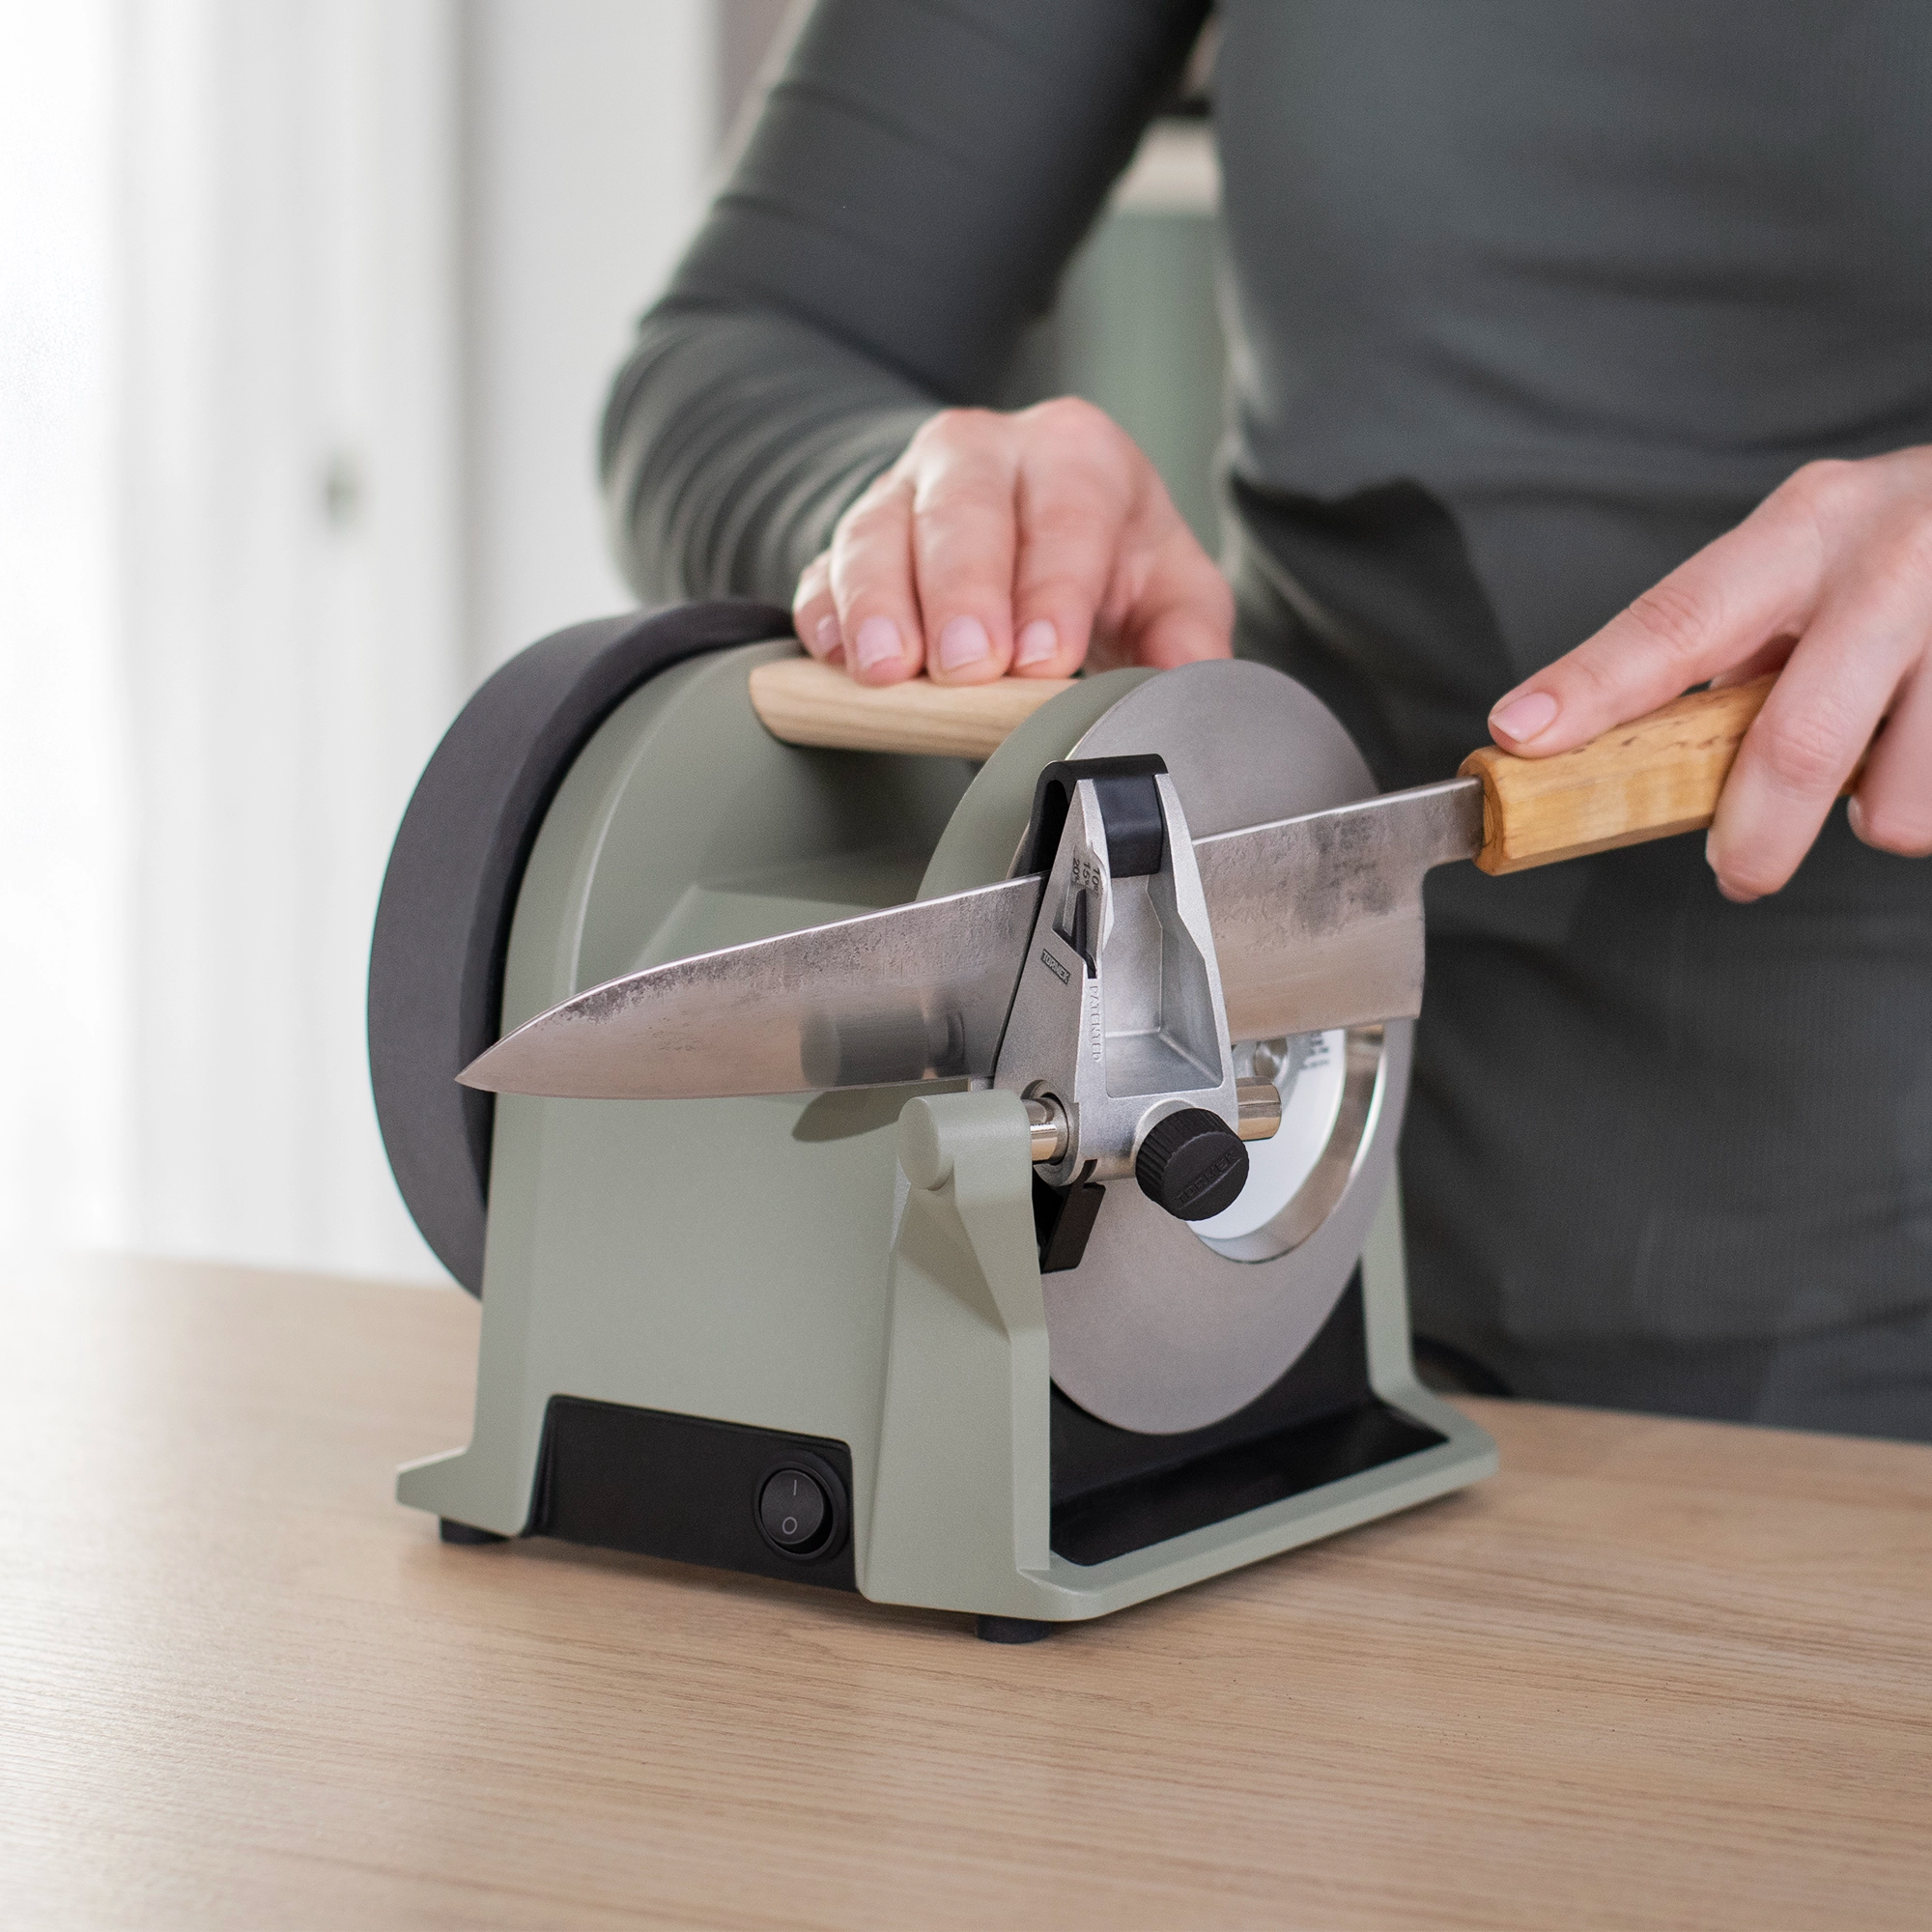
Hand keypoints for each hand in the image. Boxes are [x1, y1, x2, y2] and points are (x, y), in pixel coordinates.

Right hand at [791, 397, 1232, 685]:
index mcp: (1074, 454)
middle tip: (968, 666)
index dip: (1053, 587)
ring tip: (888, 671)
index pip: (1066, 512)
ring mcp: (906, 492)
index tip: (1044, 657)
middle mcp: (983, 453)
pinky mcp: (852, 541)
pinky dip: (825, 614)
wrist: (1035, 541)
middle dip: (963, 592)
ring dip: (879, 605)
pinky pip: (824, 569)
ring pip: (878, 531)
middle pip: (962, 509)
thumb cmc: (1107, 565)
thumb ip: (1187, 634)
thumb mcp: (1168, 589)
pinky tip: (833, 655)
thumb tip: (1192, 683)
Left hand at [1485, 448, 1931, 899]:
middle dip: (1754, 835)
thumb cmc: (1907, 544)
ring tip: (1885, 765)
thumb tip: (1642, 749)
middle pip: (1796, 743)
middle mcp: (1887, 563)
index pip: (1674, 623)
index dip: (1595, 687)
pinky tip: (1930, 740)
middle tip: (1737, 870)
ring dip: (1881, 812)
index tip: (1524, 732)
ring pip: (1900, 800)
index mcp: (1803, 530)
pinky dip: (1927, 794)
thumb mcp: (1813, 558)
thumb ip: (1735, 644)